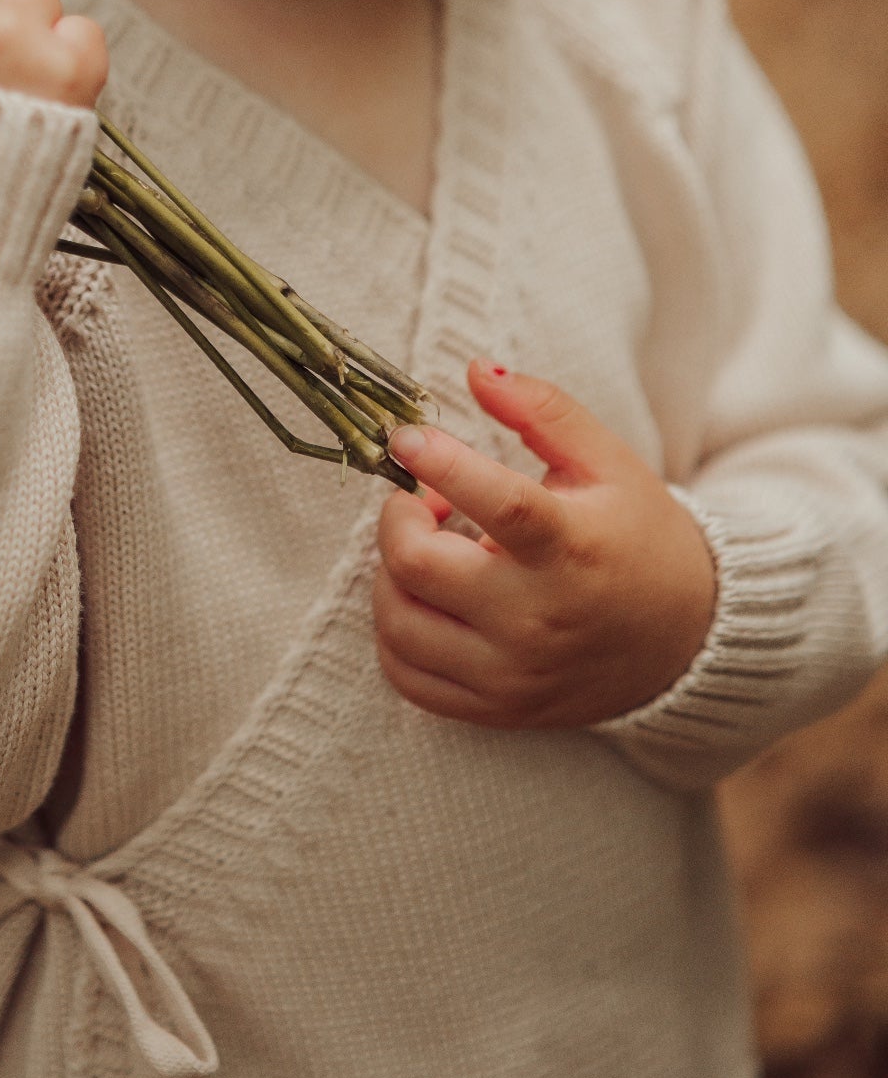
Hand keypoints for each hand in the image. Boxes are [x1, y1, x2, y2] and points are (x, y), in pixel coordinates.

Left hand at [374, 360, 716, 728]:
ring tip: (430, 549)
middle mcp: (539, 618)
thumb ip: (541, 409)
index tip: (405, 436)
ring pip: (399, 624)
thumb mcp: (606, 461)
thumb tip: (474, 370)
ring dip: (391, 575)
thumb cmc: (637, 536)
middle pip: (420, 566)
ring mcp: (515, 672)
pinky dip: (396, 633)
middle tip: (424, 499)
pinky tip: (425, 599)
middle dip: (400, 518)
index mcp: (572, 547)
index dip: (439, 464)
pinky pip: (407, 677)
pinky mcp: (498, 707)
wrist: (687, 640)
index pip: (497, 503)